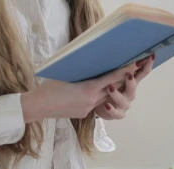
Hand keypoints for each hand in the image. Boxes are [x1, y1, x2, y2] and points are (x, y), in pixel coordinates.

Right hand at [21, 63, 136, 121]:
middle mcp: (92, 100)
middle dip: (122, 79)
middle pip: (112, 89)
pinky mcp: (84, 114)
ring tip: (116, 79)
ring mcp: (88, 109)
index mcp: (88, 88)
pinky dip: (98, 95)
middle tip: (133, 68)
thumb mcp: (67, 73)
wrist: (38, 106)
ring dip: (110, 88)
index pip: (112, 78)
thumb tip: (94, 59)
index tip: (135, 63)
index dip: (125, 71)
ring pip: (104, 97)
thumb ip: (84, 70)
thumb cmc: (49, 86)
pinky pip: (95, 103)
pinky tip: (94, 90)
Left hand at [95, 54, 154, 119]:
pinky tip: (106, 104)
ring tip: (109, 88)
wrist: (98, 105)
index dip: (147, 65)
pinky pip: (116, 113)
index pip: (141, 73)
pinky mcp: (118, 113)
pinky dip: (112, 109)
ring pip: (124, 101)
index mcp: (130, 82)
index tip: (151, 55)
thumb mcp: (112, 77)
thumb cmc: (107, 86)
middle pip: (134, 88)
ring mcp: (124, 104)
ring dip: (117, 94)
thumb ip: (120, 69)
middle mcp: (129, 93)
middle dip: (131, 82)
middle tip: (128, 75)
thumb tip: (127, 54)